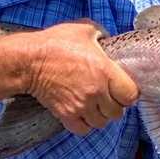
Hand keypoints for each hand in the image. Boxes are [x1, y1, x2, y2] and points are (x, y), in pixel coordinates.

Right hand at [24, 20, 138, 135]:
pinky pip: (83, 130)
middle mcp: (96, 92)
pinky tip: (81, 113)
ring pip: (101, 123)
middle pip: (117, 113)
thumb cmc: (56, 42)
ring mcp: (81, 106)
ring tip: (93, 106)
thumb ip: (103, 35)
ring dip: (100, 116)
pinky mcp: (66, 115)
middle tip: (107, 98)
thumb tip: (110, 42)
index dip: (128, 94)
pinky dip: (84, 125)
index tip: (122, 90)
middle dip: (114, 106)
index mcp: (105, 71)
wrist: (28, 60)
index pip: (131, 96)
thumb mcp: (85, 28)